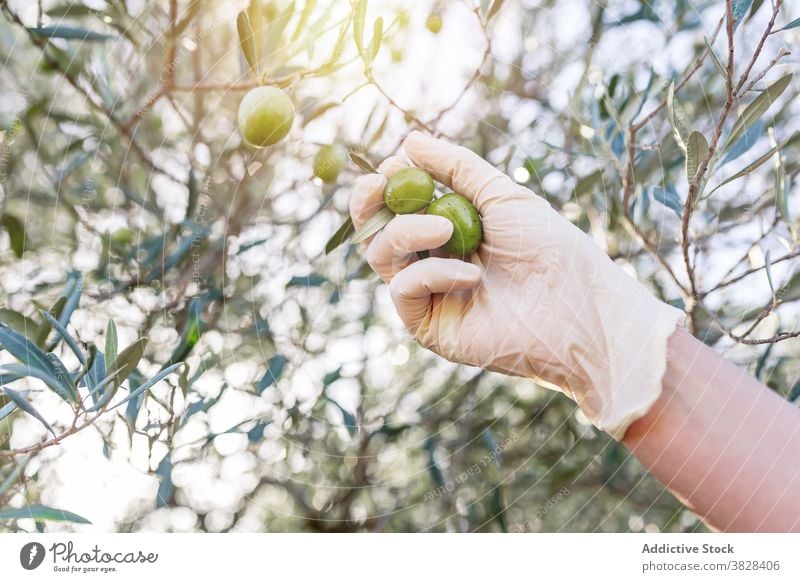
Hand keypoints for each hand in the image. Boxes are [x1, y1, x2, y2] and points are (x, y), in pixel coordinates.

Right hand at [349, 132, 682, 438]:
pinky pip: (404, 289)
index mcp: (448, 230)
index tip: (391, 165)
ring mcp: (430, 295)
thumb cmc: (552, 249)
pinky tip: (470, 275)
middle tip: (379, 185)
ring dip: (407, 232)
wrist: (579, 308)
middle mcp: (432, 261)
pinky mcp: (429, 326)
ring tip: (448, 227)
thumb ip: (456, 168)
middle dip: (368, 204)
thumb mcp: (502, 196)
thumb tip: (409, 140)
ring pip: (382, 256)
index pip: (396, 206)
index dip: (385, 184)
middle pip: (376, 231)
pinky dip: (431, 272)